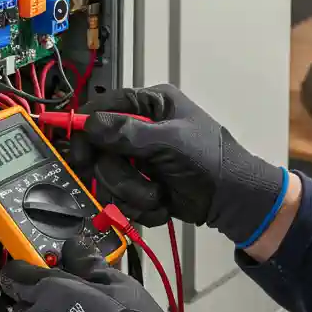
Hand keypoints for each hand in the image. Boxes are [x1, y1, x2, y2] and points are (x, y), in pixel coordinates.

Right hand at [65, 83, 287, 245]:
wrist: (232, 199)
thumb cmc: (209, 160)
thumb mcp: (170, 141)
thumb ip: (129, 132)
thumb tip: (90, 125)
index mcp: (150, 104)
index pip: (103, 107)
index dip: (85, 128)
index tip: (79, 152)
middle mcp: (139, 129)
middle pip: (99, 149)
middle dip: (117, 173)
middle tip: (133, 182)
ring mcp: (139, 159)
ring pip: (107, 178)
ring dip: (132, 192)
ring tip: (158, 195)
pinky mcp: (140, 185)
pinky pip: (120, 198)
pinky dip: (140, 206)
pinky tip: (163, 204)